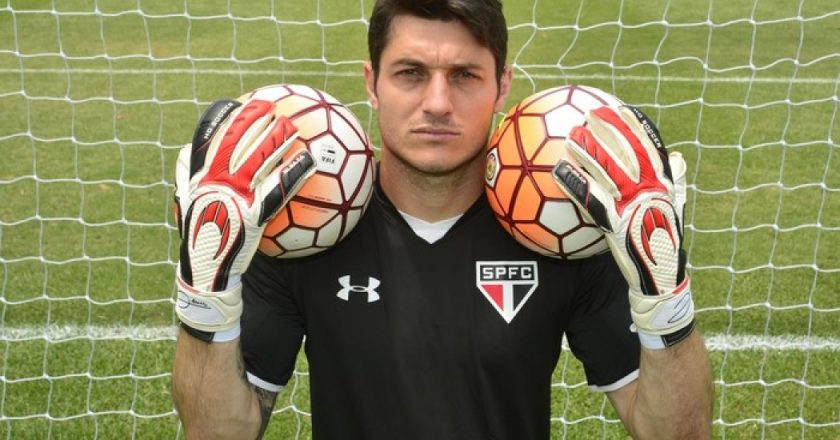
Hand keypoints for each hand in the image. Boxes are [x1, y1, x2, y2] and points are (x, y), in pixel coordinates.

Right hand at [174, 98, 315, 341]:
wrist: (205, 278)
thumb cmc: (203, 244)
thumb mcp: (190, 209)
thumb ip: (192, 181)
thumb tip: (190, 157)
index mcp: (199, 181)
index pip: (207, 141)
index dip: (221, 120)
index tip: (237, 103)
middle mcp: (213, 184)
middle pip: (234, 143)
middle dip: (252, 121)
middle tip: (271, 105)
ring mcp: (232, 198)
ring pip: (256, 161)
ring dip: (275, 140)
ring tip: (293, 126)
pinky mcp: (251, 216)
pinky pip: (277, 189)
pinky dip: (293, 172)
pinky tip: (309, 162)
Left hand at [552, 105, 694, 348]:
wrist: (661, 284)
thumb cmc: (661, 249)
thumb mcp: (672, 212)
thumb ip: (672, 183)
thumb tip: (676, 157)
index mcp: (664, 187)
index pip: (652, 149)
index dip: (637, 127)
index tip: (621, 108)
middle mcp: (652, 192)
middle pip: (630, 154)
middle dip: (611, 131)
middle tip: (591, 113)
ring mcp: (636, 207)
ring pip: (610, 173)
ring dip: (590, 152)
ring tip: (571, 136)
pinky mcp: (619, 225)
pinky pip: (592, 200)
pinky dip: (575, 183)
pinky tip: (557, 172)